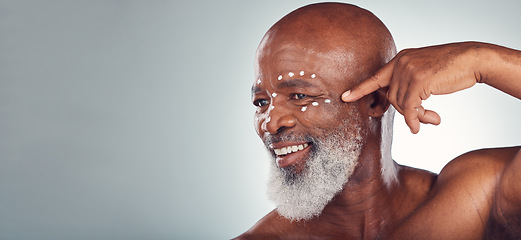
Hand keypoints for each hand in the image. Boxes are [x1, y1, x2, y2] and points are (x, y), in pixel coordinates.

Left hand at [342, 42, 483, 132]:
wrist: (472, 59)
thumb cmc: (451, 69)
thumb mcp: (425, 73)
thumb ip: (411, 87)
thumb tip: (408, 114)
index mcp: (400, 59)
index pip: (376, 77)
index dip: (360, 89)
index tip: (344, 97)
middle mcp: (401, 62)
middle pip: (392, 97)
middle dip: (407, 111)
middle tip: (426, 119)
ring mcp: (408, 69)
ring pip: (401, 104)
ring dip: (415, 115)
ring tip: (432, 118)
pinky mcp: (418, 79)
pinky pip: (410, 107)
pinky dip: (416, 118)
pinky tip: (429, 121)